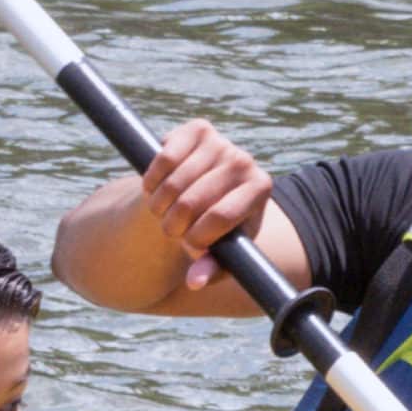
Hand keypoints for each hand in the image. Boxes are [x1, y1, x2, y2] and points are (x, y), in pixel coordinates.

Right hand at [138, 120, 271, 289]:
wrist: (208, 194)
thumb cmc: (217, 230)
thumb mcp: (220, 254)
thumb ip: (210, 270)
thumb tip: (194, 280)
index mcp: (260, 189)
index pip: (219, 217)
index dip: (196, 238)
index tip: (190, 248)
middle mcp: (244, 161)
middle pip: (192, 202)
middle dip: (174, 226)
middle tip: (172, 232)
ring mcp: (220, 142)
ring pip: (173, 184)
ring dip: (159, 208)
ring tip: (164, 215)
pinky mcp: (196, 130)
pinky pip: (163, 160)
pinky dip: (151, 183)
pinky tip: (155, 192)